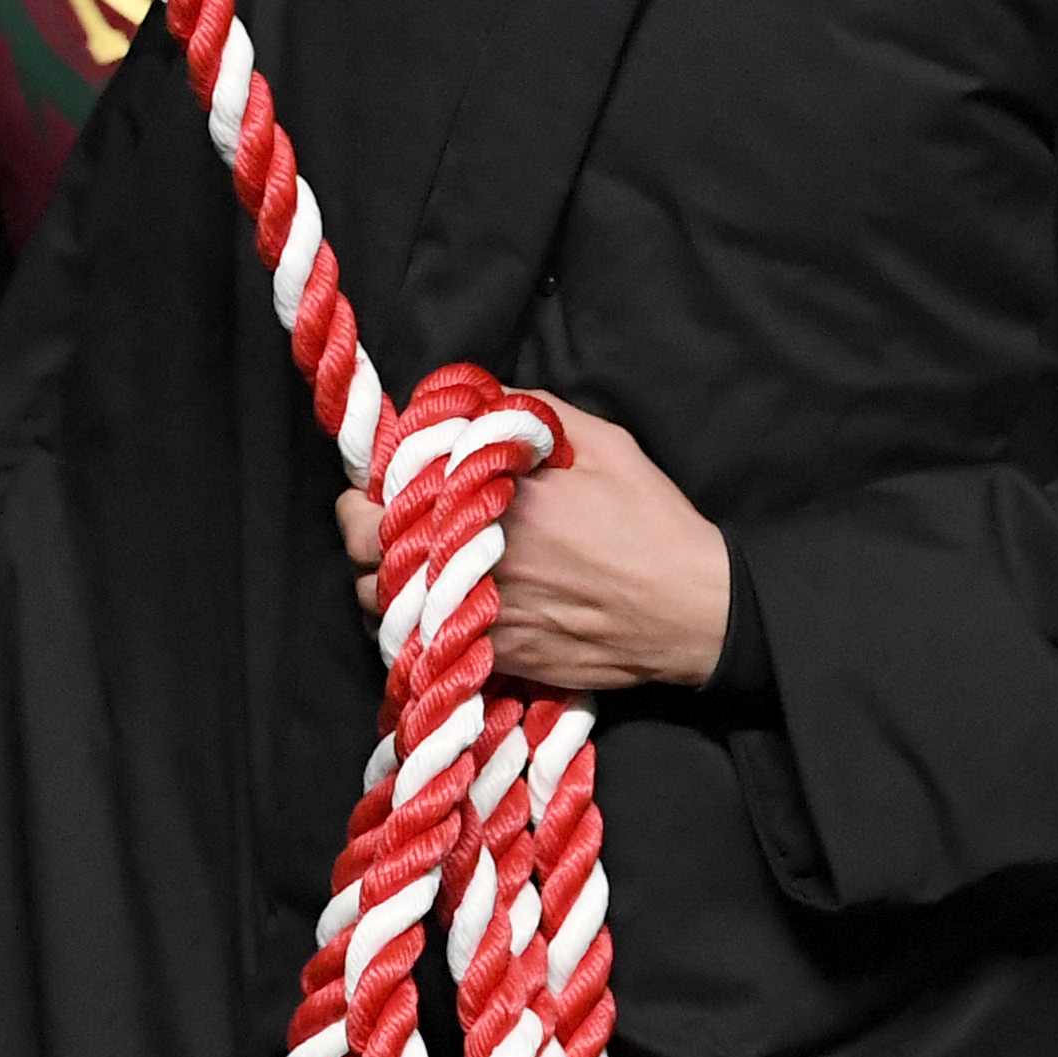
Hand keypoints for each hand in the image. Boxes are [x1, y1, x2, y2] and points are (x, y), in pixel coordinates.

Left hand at [331, 393, 732, 695]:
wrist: (696, 608)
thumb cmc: (650, 521)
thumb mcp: (595, 440)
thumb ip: (521, 408)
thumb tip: (469, 397)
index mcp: (488, 498)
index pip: (379, 495)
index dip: (369, 490)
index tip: (382, 485)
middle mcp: (473, 559)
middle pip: (362, 554)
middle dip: (363, 537)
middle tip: (385, 527)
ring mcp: (481, 616)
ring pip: (381, 608)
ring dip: (382, 586)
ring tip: (410, 570)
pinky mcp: (498, 659)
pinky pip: (419, 650)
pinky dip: (414, 629)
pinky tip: (439, 610)